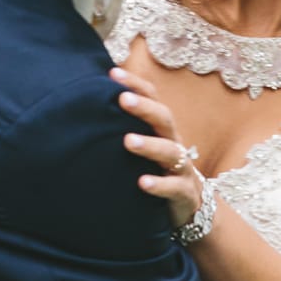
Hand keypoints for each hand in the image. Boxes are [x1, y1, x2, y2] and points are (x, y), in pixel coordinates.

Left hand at [111, 66, 202, 232]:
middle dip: (145, 108)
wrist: (188, 207)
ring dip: (150, 145)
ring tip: (128, 141)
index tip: (113, 74)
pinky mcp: (184, 193)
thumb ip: (125, 127)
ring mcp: (181, 168)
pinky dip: (159, 184)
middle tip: (123, 99)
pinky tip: (141, 183)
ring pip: (171, 151)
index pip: (153, 99)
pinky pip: (174, 187)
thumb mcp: (145, 146)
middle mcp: (173, 143)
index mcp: (162, 129)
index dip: (136, 85)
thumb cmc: (157, 170)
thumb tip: (91, 103)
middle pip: (164, 119)